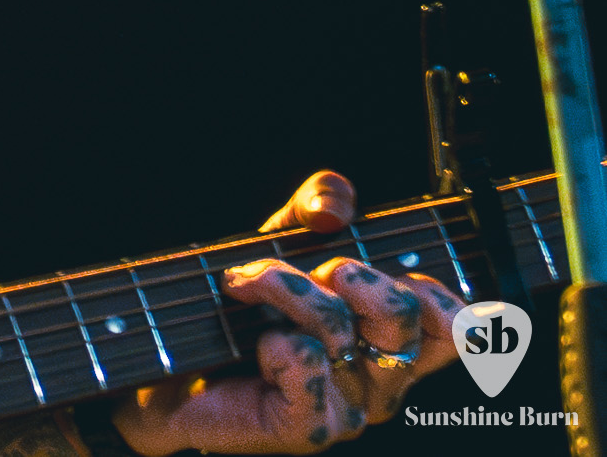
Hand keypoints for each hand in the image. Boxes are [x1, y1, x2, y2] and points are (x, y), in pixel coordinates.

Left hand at [110, 171, 462, 453]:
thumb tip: (335, 208)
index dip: (440, 293)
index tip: (390, 269)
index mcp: (393, 342)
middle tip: (295, 271)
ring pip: (340, 327)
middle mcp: (384, 380)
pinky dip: (272, 339)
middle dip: (343, 270)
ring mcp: (351, 409)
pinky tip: (254, 346)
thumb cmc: (241, 309)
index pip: (458, 326)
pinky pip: (306, 361)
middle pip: (402, 312)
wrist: (174, 367)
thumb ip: (322, 204)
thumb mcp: (287, 238)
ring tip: (246, 287)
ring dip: (285, 290)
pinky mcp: (311, 429)